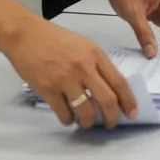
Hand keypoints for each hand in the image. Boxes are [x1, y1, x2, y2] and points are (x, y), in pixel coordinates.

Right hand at [2, 16, 137, 129]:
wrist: (26, 34)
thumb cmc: (55, 38)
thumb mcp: (83, 45)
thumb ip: (96, 64)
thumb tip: (108, 88)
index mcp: (96, 55)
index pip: (119, 82)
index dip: (128, 101)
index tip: (133, 114)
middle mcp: (84, 68)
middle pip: (107, 100)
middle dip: (112, 117)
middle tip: (111, 125)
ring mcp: (66, 80)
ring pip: (86, 111)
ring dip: (88, 122)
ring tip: (86, 123)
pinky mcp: (48, 90)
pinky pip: (64, 114)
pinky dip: (68, 120)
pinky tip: (68, 117)